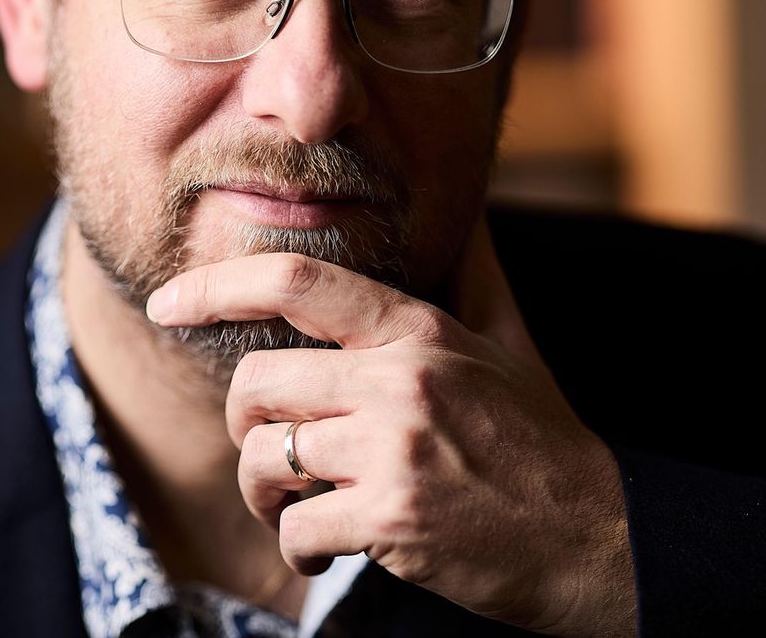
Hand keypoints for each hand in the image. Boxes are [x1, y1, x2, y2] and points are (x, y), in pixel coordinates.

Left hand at [145, 224, 636, 635]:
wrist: (598, 536)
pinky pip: (297, 526)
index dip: (217, 284)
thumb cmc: (539, 437)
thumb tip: (471, 216)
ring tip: (298, 506)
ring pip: (265, 456)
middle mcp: (400, 377)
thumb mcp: (508, 340)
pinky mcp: (394, 518)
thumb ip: (475, 273)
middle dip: (245, 423)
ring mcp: (396, 447)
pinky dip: (299, 545)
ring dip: (266, 493)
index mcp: (416, 330)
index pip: (297, 280)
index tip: (167, 301)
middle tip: (269, 450)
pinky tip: (329, 549)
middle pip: (258, 380)